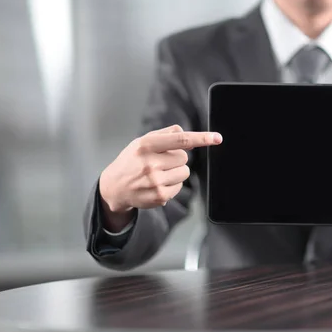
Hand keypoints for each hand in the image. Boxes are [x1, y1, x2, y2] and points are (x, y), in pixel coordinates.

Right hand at [99, 125, 221, 231]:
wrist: (114, 186)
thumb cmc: (132, 160)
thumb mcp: (143, 141)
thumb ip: (168, 135)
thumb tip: (192, 140)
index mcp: (146, 145)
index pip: (180, 140)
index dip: (201, 138)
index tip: (217, 138)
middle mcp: (150, 163)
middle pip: (184, 158)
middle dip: (176, 159)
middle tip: (160, 162)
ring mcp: (155, 182)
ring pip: (185, 173)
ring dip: (176, 172)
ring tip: (158, 173)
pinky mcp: (160, 196)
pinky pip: (180, 187)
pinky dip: (172, 185)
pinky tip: (157, 184)